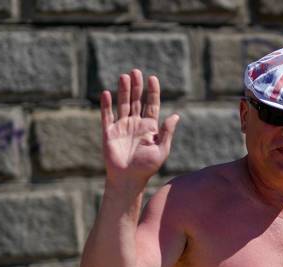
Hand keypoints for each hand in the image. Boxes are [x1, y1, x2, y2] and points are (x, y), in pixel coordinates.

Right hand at [100, 69, 178, 190]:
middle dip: (137, 86)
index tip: (153, 78)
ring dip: (123, 91)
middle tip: (136, 71)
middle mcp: (136, 124)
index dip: (152, 92)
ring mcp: (122, 127)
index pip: (152, 105)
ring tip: (125, 76)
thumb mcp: (161, 150)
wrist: (128, 179)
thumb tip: (176, 115)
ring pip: (123, 104)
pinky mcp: (109, 132)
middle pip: (137, 101)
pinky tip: (106, 93)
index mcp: (149, 127)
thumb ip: (167, 132)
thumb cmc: (147, 167)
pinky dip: (106, 105)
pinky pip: (107, 115)